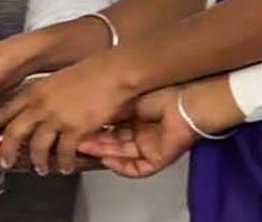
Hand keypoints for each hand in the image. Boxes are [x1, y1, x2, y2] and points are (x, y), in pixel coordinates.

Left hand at [0, 52, 137, 175]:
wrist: (112, 72)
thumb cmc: (88, 73)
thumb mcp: (55, 80)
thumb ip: (41, 95)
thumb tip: (34, 109)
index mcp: (34, 91)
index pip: (5, 110)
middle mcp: (40, 105)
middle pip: (14, 133)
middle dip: (7, 151)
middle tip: (5, 162)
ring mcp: (56, 118)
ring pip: (37, 147)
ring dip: (38, 161)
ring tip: (41, 168)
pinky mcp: (75, 129)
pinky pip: (64, 153)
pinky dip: (64, 163)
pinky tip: (66, 167)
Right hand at [77, 87, 195, 177]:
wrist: (184, 101)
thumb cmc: (160, 92)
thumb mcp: (125, 99)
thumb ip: (109, 110)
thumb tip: (87, 114)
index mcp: (137, 114)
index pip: (111, 126)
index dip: (95, 128)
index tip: (78, 127)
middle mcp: (143, 131)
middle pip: (114, 142)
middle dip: (95, 142)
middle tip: (76, 140)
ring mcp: (151, 146)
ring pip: (123, 155)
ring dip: (104, 153)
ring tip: (86, 149)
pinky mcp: (159, 159)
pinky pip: (137, 169)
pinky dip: (121, 167)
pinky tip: (107, 160)